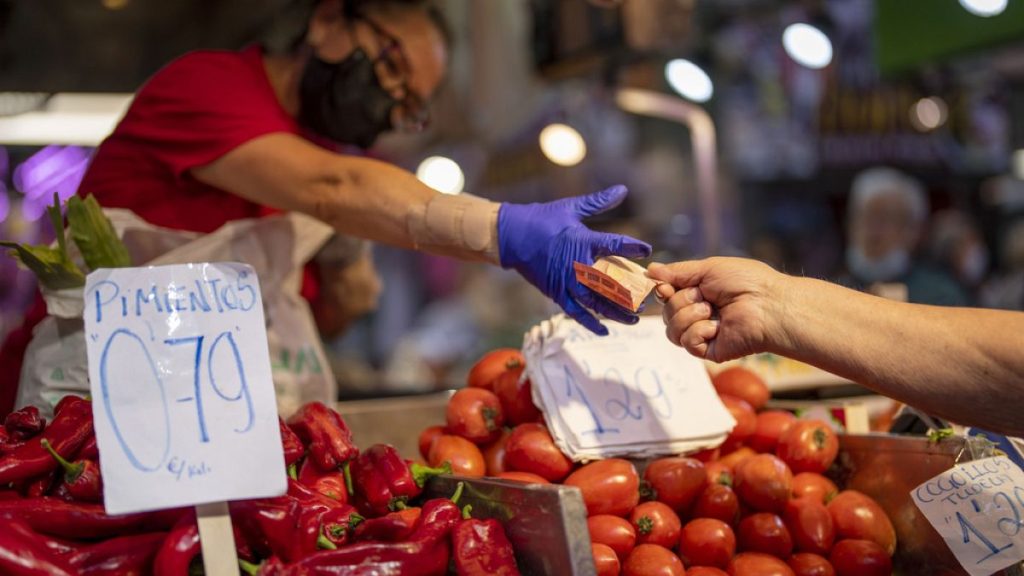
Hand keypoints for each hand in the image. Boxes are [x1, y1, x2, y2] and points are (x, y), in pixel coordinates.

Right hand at [497, 186, 651, 334]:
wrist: (511, 237)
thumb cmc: (542, 219)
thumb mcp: (571, 208)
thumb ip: (598, 202)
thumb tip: (622, 190)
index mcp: (582, 241)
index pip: (614, 244)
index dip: (632, 247)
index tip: (647, 250)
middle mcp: (577, 265)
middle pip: (610, 283)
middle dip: (631, 292)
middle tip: (647, 298)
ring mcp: (566, 282)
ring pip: (596, 302)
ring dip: (616, 312)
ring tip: (634, 318)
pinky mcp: (556, 292)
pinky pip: (576, 312)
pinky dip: (590, 322)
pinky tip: (605, 330)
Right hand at [647, 257, 784, 361]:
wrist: (767, 304)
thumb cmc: (746, 282)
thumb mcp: (707, 268)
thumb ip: (677, 272)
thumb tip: (650, 270)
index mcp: (699, 293)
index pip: (666, 296)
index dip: (662, 291)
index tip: (665, 287)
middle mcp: (698, 314)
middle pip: (665, 313)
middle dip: (681, 301)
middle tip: (704, 297)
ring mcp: (702, 333)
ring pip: (671, 329)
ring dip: (689, 316)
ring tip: (711, 310)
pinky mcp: (708, 350)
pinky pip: (686, 342)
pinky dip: (698, 331)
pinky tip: (717, 327)